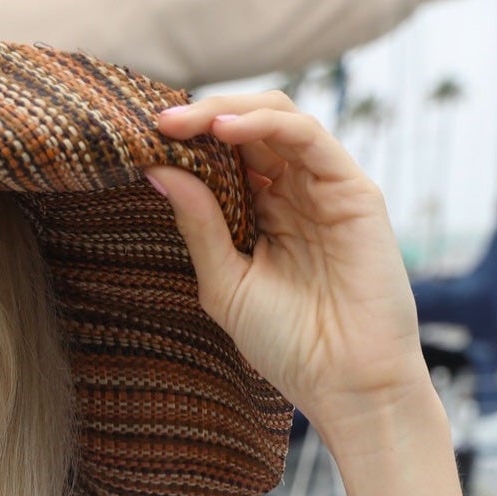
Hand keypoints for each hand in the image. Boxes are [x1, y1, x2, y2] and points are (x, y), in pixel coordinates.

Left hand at [150, 92, 436, 455]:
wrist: (345, 383)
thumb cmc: (288, 345)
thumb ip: (198, 226)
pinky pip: (309, 136)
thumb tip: (157, 171)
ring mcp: (324, 187)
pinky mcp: (353, 189)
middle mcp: (294, 193)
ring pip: (278, 119)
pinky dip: (266, 125)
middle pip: (248, 128)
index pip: (225, 157)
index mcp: (263, 214)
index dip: (188, 142)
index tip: (143, 139)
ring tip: (185, 121)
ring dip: (228, 112)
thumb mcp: (226, 283)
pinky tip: (226, 130)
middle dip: (201, 117)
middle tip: (158, 122)